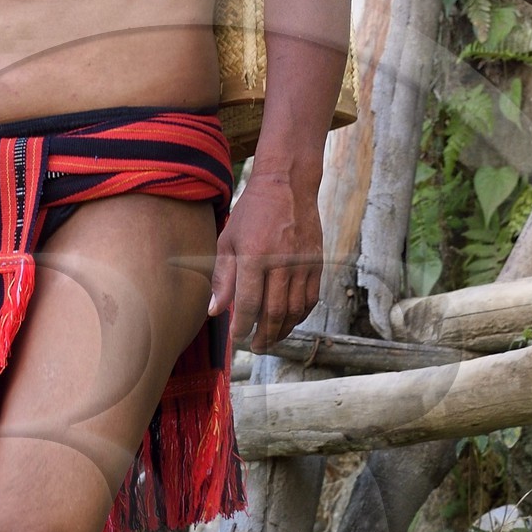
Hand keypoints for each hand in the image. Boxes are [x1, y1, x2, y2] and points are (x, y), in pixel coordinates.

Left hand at [210, 165, 322, 353]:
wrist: (288, 185)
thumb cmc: (252, 212)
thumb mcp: (228, 240)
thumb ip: (222, 277)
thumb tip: (215, 310)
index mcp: (255, 256)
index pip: (248, 304)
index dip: (242, 327)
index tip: (236, 338)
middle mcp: (281, 262)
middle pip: (274, 312)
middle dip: (263, 336)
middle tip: (255, 347)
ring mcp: (303, 263)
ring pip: (295, 309)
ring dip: (282, 330)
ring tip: (271, 339)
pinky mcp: (317, 262)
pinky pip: (311, 298)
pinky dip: (300, 315)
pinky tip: (289, 321)